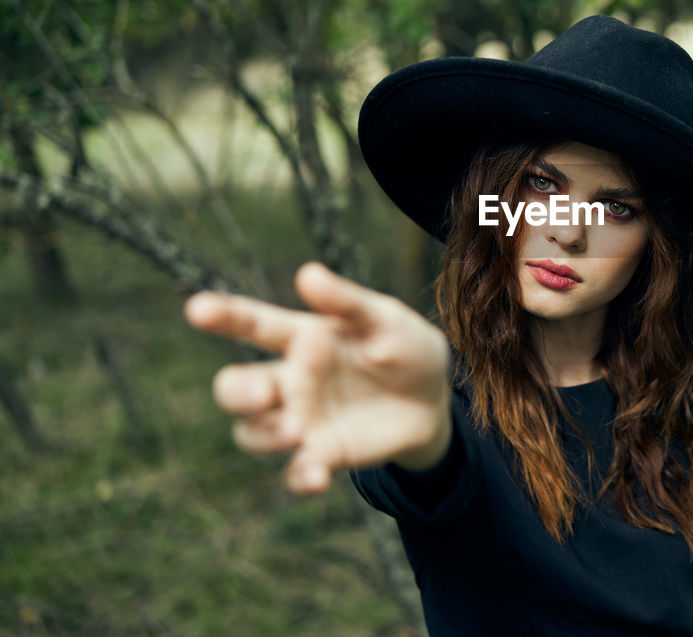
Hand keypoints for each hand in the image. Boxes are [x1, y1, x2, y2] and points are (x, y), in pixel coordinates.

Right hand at [184, 261, 452, 494]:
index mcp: (302, 337)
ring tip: (295, 431)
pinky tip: (315, 477)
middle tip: (265, 393)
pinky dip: (298, 477)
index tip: (198, 309)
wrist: (435, 402)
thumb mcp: (386, 319)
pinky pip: (293, 472)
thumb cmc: (404, 349)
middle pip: (235, 386)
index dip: (223, 315)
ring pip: (251, 432)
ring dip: (264, 435)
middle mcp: (291, 380)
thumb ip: (348, 301)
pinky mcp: (321, 455)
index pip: (252, 324)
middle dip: (238, 392)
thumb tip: (307, 273)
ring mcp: (301, 420)